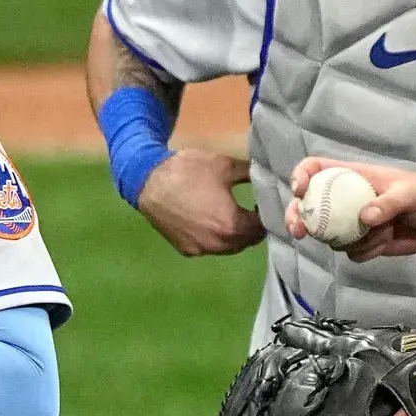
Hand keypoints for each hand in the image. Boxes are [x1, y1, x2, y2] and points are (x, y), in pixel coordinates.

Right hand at [137, 147, 263, 255]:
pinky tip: (209, 221)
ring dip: (234, 235)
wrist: (147, 181)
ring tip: (230, 214)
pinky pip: (209, 247)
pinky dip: (215, 238)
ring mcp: (200, 250)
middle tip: (250, 209)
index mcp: (232, 225)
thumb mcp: (226, 166)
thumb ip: (252, 174)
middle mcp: (218, 244)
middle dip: (252, 226)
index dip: (266, 213)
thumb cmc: (188, 171)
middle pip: (247, 241)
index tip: (261, 201)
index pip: (262, 227)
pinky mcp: (186, 250)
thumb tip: (267, 175)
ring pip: (229, 247)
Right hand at [287, 157, 415, 260]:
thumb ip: (387, 204)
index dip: (301, 176)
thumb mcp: (408, 194)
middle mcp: (345, 199)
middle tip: (299, 231)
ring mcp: (352, 222)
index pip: (316, 168)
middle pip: (308, 206)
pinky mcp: (362, 242)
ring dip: (351, 239)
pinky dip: (366, 251)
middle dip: (298, 218)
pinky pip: (350, 251)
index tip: (299, 191)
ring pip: (329, 234)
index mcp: (352, 177)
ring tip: (382, 233)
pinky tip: (386, 242)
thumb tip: (365, 218)